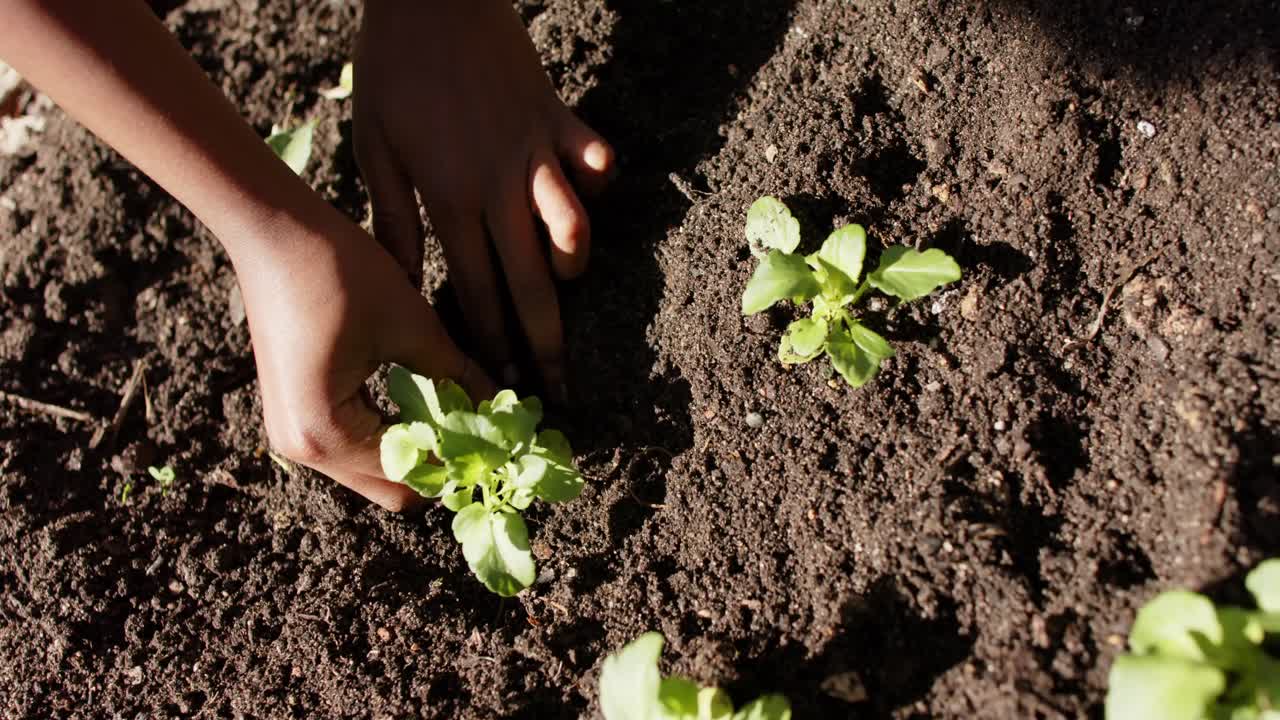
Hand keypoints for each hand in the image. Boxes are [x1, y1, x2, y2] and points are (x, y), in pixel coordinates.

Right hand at [236, 210, 494, 510]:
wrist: (272, 230)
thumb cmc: (340, 271)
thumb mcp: (413, 326)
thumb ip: (460, 377)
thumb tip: (507, 408)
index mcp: (327, 432)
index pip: (411, 476)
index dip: (462, 463)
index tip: (503, 445)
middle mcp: (302, 447)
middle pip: (388, 487)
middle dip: (439, 465)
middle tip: (484, 434)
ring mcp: (291, 433)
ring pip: (371, 469)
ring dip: (416, 449)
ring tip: (461, 416)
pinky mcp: (293, 412)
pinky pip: (352, 444)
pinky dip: (390, 432)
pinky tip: (424, 404)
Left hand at [353, 0, 614, 395]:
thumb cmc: (394, 71)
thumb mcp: (376, 148)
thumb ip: (394, 220)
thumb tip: (403, 284)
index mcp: (452, 199)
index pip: (477, 292)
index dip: (491, 344)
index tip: (502, 386)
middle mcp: (501, 187)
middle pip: (531, 282)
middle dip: (546, 343)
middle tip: (560, 389)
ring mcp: (536, 153)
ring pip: (571, 229)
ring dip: (573, 261)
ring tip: (566, 278)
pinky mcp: (560, 119)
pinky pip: (594, 160)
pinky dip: (596, 180)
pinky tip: (586, 189)